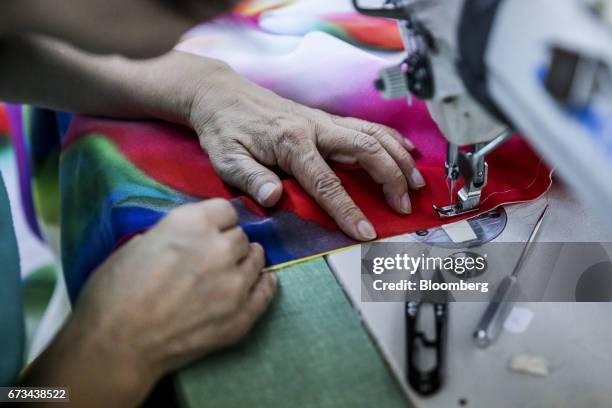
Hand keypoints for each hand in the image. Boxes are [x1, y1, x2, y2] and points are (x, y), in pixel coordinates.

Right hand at [24, 199, 275, 405]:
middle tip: (213, 257)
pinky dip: (263, 284)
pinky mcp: (242, 316)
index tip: (209, 231)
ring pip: (257, 260)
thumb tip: (188, 238)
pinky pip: (267, 290)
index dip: (216, 221)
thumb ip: (171, 234)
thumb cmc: (114, 293)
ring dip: (245, 262)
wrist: (116, 346)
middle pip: (240, 236)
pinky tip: (257, 284)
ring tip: (232, 271)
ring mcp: (235, 284)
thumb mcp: (136, 244)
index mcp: (191, 224)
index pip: (226, 209)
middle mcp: (220, 249)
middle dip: (228, 243)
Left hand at [188, 62, 425, 240]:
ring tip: (417, 183)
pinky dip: (391, 138)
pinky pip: (367, 126)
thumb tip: (273, 198)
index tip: (366, 232)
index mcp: (291, 143)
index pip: (326, 183)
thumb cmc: (224, 130)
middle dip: (391, 179)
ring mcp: (324, 121)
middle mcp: (314, 128)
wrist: (223, 96)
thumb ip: (250, 179)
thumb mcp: (227, 158)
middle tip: (403, 206)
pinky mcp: (327, 119)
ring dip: (399, 158)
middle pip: (365, 150)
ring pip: (373, 135)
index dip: (348, 210)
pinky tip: (407, 151)